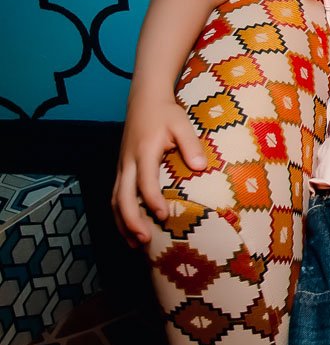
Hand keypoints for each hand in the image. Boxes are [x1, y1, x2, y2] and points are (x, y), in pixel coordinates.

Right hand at [111, 94, 206, 246]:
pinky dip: (120, 215)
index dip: (152, 199)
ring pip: (115, 200)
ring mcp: (121, 167)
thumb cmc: (166, 113)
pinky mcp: (121, 170)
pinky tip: (129, 230)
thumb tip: (200, 167)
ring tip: (135, 244)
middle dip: (131, 220)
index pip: (145, 180)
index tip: (163, 216)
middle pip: (122, 196)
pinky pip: (115, 196)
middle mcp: (128, 162)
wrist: (144, 100)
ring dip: (123, 223)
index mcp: (144, 151)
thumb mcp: (181, 123)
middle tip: (145, 239)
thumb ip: (190, 144)